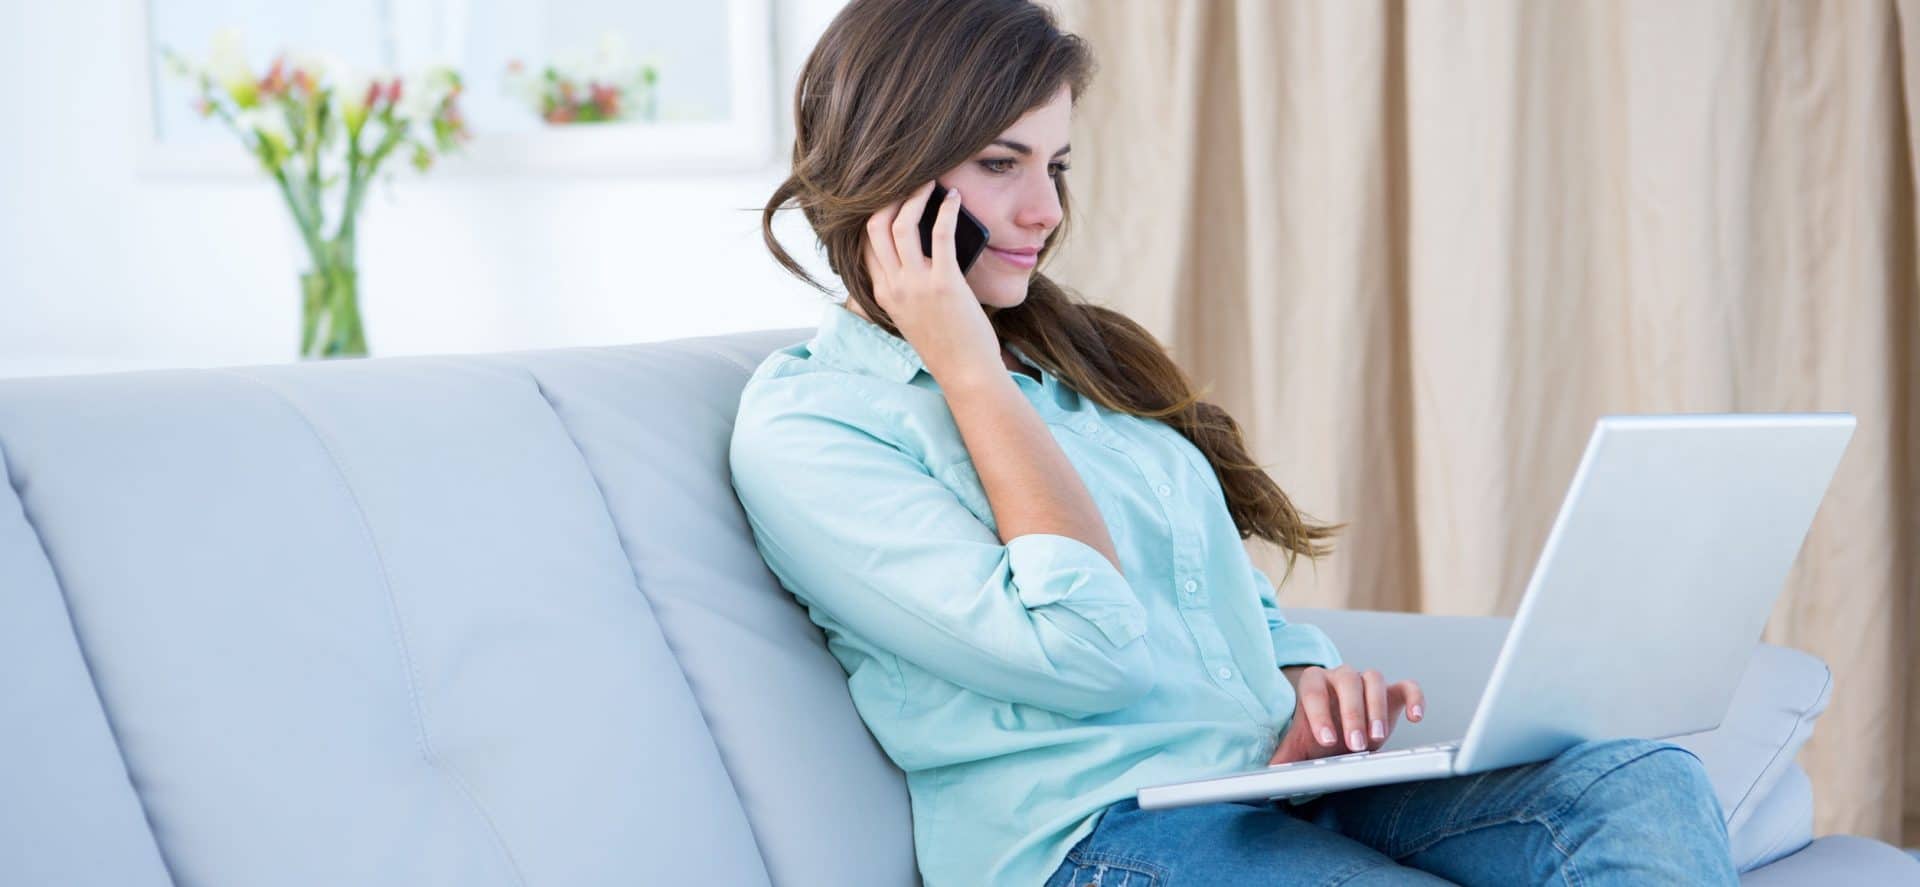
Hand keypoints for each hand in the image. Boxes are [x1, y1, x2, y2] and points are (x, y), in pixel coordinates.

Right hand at [861, 180, 1001, 387]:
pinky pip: (941, 234)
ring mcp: (916, 285)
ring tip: (931, 183)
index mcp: (883, 294)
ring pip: (901, 226)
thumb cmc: (947, 345)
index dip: (877, 216)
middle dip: (890, 199)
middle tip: (909, 183)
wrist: (965, 372)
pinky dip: (947, 210)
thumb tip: (921, 253)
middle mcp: (894, 286)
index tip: (893, 199)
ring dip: (916, 197)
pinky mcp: (944, 283)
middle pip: (876, 228)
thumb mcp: (913, 316)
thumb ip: (908, 287)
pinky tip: (955, 198)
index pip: (866, 244)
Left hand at [1268, 665, 1424, 765]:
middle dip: (1351, 713)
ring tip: (1376, 739)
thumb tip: (1267, 775)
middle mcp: (1341, 677)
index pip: (1314, 690)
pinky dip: (1415, 698)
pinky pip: (1408, 686)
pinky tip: (1414, 718)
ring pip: (1375, 680)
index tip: (1325, 740)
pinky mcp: (1394, 693)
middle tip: (1354, 744)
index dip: (1319, 713)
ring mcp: (1368, 682)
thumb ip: (1286, 757)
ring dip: (1377, 708)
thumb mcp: (1301, 746)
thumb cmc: (1320, 736)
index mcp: (1315, 683)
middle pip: (1347, 681)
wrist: (1341, 731)